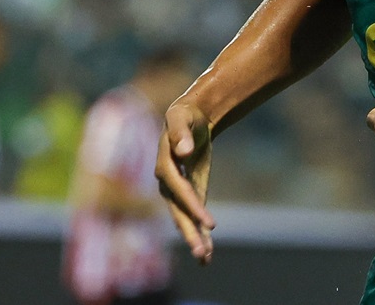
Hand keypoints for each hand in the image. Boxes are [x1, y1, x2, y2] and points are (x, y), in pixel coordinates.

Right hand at [156, 100, 215, 263]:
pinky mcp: (189, 190)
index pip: (179, 190)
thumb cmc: (184, 115)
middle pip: (178, 211)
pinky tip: (208, 247)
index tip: (210, 222)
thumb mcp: (180, 117)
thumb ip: (180, 133)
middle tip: (202, 254)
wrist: (190, 116)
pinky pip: (193, 212)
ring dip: (194, 237)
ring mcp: (176, 189)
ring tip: (205, 259)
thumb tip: (182, 151)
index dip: (193, 206)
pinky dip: (199, 228)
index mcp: (164, 166)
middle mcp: (167, 182)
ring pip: (183, 217)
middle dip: (190, 232)